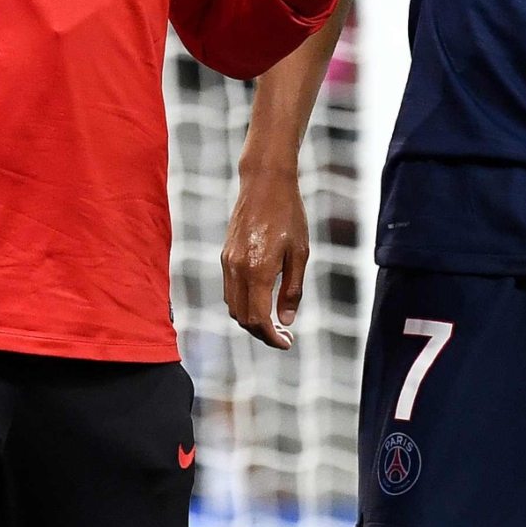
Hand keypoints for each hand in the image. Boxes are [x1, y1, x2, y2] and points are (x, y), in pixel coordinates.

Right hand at [222, 169, 311, 349]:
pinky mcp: (225, 255)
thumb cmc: (289, 215)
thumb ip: (292, 290)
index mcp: (257, 270)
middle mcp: (237, 269)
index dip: (270, 337)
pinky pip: (230, 290)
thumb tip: (286, 321)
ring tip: (274, 321)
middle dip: (260, 332)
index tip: (286, 343)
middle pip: (241, 317)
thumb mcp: (300, 253)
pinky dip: (243, 303)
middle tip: (283, 335)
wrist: (265, 183)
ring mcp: (227, 262)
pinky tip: (262, 300)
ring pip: (233, 305)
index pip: (257, 319)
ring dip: (250, 319)